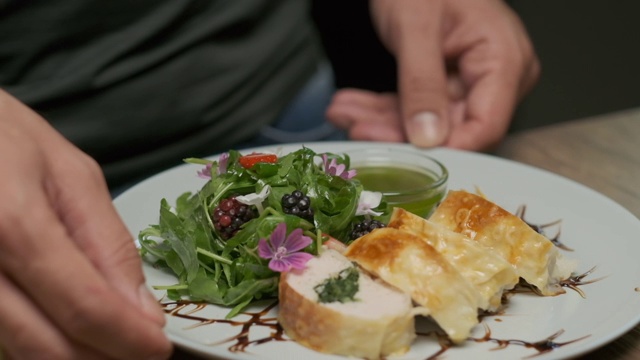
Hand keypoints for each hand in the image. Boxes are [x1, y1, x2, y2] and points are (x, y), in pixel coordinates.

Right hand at [0, 90, 171, 358]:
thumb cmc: (7, 137)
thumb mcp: (73, 175)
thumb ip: (108, 243)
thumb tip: (142, 310)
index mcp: (13, 225)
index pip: (84, 307)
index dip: (128, 338)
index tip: (159, 348)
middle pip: (47, 345)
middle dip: (105, 357)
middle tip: (140, 350)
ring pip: (20, 350)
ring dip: (76, 355)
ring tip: (114, 340)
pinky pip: (2, 334)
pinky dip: (43, 341)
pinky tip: (73, 328)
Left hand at [327, 0, 539, 150]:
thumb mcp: (416, 28)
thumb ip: (422, 83)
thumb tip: (428, 137)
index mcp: (505, 60)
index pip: (484, 126)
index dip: (445, 148)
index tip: (403, 156)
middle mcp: (494, 76)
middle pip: (450, 128)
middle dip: (396, 131)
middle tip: (356, 127)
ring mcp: (470, 81)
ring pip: (425, 123)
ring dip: (380, 121)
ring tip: (344, 112)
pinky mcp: (446, 84)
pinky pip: (415, 106)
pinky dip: (382, 108)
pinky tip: (352, 106)